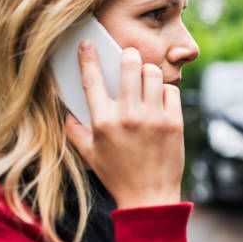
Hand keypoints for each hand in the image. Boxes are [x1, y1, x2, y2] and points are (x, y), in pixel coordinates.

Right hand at [65, 40, 183, 208]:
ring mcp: (154, 117)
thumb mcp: (89, 155)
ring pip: (153, 73)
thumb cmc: (118, 175)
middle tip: (129, 56)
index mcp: (103, 122)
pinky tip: (160, 100)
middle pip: (130, 65)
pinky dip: (165, 91)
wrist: (150, 197)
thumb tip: (68, 110)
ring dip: (148, 72)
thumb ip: (75, 131)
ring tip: (146, 79)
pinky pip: (171, 90)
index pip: (92, 80)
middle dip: (129, 55)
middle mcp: (128, 116)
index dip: (88, 58)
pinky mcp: (174, 122)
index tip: (88, 44)